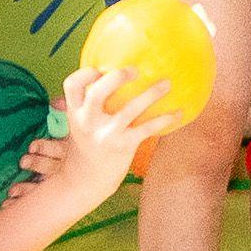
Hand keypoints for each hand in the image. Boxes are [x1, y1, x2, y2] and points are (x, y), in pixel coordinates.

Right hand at [34, 74, 181, 205]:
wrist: (86, 181)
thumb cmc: (88, 144)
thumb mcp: (80, 123)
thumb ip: (88, 104)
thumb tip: (106, 74)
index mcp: (75, 112)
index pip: (71, 85)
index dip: (85, 73)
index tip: (101, 68)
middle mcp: (87, 122)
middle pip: (97, 93)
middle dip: (116, 77)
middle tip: (135, 70)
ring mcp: (106, 135)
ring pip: (129, 109)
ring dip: (150, 94)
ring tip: (167, 83)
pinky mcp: (123, 146)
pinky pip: (146, 129)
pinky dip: (164, 119)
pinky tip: (178, 113)